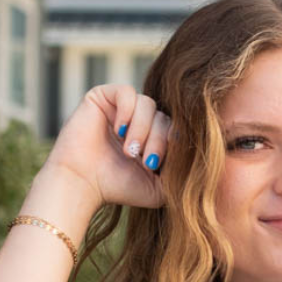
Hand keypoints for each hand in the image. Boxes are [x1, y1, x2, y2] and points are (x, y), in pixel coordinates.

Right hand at [44, 83, 172, 212]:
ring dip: (143, 129)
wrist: (81, 184)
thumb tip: (200, 159)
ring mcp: (120, 108)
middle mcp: (137, 121)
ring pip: (148, 104)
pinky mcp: (102, 97)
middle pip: (163, 117)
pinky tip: (120, 131)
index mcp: (151, 138)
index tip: (159, 166)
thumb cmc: (117, 188)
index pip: (174, 128)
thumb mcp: (158, 189)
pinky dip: (128, 111)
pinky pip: (127, 92)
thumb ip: (180, 175)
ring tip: (129, 151)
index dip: (173, 143)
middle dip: (159, 140)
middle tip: (146, 162)